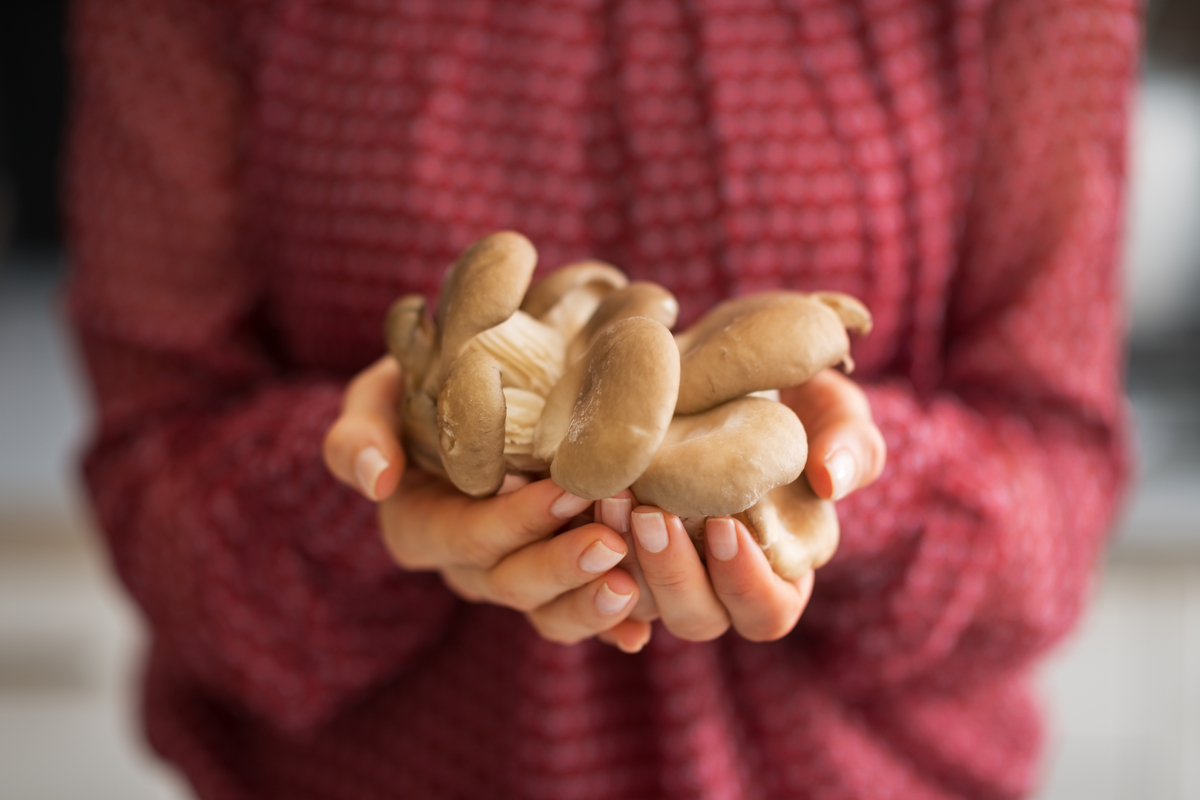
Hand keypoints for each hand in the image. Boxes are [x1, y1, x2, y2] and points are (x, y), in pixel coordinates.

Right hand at [322, 356, 649, 650]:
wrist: (469, 400)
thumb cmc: (419, 393)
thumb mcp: (376, 400)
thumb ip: (360, 434)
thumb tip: (377, 479)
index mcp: (420, 528)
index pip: (469, 534)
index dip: (517, 519)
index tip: (567, 489)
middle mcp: (465, 566)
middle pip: (512, 582)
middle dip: (561, 566)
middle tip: (610, 542)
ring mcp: (511, 580)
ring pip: (546, 612)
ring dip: (588, 605)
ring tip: (629, 587)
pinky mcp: (554, 584)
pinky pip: (577, 615)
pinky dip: (610, 630)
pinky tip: (639, 634)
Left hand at [596, 368, 884, 646]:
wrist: (718, 368)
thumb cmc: (789, 397)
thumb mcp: (831, 407)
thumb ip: (851, 442)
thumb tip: (834, 479)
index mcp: (778, 571)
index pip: (766, 613)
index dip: (745, 583)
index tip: (724, 526)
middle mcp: (714, 583)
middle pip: (694, 619)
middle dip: (669, 572)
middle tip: (648, 512)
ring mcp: (658, 568)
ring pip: (633, 602)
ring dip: (619, 559)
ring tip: (609, 496)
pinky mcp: (610, 544)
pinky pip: (583, 575)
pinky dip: (575, 547)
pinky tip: (569, 503)